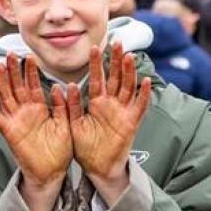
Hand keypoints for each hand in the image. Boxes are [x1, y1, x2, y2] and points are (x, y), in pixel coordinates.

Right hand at [0, 52, 69, 210]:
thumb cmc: (60, 150)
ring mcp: (16, 122)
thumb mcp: (66, 124)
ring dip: (1, 82)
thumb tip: (61, 86)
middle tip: (10, 53)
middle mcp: (25, 113)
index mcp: (39, 109)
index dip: (30, 71)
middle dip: (13, 70)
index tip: (29, 56)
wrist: (52, 173)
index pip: (33, 85)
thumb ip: (63, 106)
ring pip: (6, 97)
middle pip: (16, 87)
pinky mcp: (10, 134)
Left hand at [69, 42, 150, 205]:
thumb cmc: (85, 147)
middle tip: (117, 42)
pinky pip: (140, 106)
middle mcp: (110, 105)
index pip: (96, 78)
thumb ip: (71, 106)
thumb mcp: (74, 124)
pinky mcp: (132, 123)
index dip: (96, 63)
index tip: (95, 47)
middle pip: (115, 77)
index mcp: (96, 103)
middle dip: (116, 60)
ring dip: (129, 72)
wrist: (98, 168)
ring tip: (129, 56)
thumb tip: (64, 86)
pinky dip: (144, 94)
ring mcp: (122, 112)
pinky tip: (146, 81)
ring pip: (128, 87)